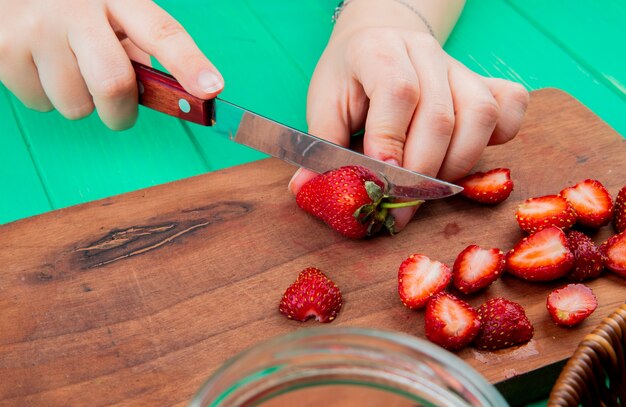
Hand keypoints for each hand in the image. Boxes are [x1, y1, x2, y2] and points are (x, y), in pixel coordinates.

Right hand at [0, 0, 222, 129]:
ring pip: (76, 105)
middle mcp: (76, 8)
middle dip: (121, 112)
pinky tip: (39, 66)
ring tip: (65, 68)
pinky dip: (45, 97)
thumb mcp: (108, 13)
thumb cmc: (68, 8)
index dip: (189, 63)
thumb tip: (165, 92)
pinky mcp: (5, 49)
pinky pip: (41, 104)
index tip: (211, 88)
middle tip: (118, 110)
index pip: (161, 32)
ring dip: (80, 102)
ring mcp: (37, 28)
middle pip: (114, 84)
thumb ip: (136, 46)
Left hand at [290, 12, 528, 231]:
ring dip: (458, 163)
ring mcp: (458, 64)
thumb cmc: (349, 79)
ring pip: (480, 114)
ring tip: (431, 185)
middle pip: (440, 115)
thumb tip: (307, 191)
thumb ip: (322, 147)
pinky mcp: (483, 79)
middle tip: (403, 206)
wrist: (379, 40)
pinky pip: (510, 106)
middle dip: (421, 173)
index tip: (381, 183)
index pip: (397, 93)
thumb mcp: (325, 105)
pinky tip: (466, 155)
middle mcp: (423, 51)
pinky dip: (498, 137)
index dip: (391, 144)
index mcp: (377, 50)